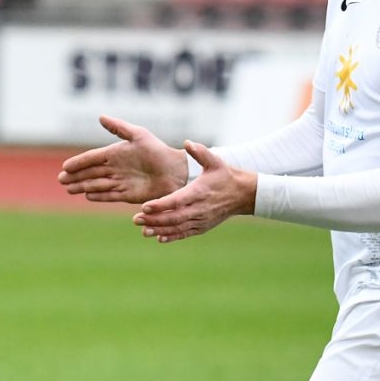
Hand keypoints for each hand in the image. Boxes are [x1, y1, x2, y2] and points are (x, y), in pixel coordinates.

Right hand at [59, 115, 189, 203]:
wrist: (177, 171)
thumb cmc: (159, 151)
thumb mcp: (139, 135)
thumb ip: (119, 128)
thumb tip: (100, 117)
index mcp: (115, 153)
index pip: (92, 159)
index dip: (78, 163)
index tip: (65, 167)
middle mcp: (116, 168)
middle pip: (91, 173)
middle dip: (75, 177)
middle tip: (61, 181)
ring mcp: (121, 182)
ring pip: (97, 185)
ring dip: (83, 186)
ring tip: (70, 190)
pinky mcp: (129, 194)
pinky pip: (110, 195)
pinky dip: (99, 196)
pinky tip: (87, 196)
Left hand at [132, 142, 256, 242]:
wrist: (243, 195)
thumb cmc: (225, 176)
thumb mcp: (215, 161)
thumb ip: (200, 152)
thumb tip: (187, 142)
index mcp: (199, 192)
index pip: (177, 200)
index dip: (160, 205)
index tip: (144, 206)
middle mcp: (199, 208)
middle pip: (174, 217)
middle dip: (154, 220)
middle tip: (136, 219)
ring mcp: (201, 219)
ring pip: (178, 227)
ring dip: (160, 229)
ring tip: (143, 230)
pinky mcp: (203, 226)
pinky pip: (185, 233)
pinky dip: (172, 236)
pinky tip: (159, 238)